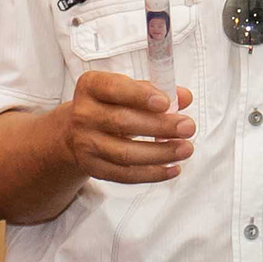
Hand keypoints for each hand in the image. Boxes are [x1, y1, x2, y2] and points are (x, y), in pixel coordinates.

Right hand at [59, 68, 191, 185]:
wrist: (74, 133)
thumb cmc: (109, 106)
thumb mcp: (127, 90)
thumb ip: (155, 90)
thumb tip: (185, 97)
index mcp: (91, 86)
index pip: (113, 88)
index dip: (140, 95)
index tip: (166, 102)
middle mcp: (83, 114)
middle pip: (123, 122)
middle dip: (160, 126)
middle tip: (188, 127)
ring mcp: (85, 143)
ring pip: (125, 153)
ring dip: (160, 153)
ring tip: (186, 149)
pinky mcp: (93, 167)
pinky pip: (124, 175)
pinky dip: (152, 174)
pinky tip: (173, 169)